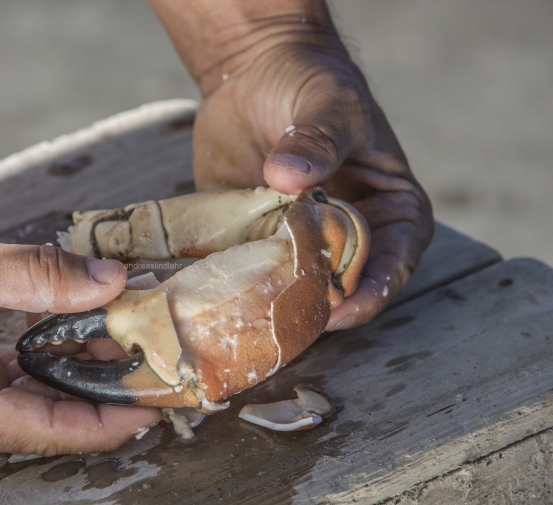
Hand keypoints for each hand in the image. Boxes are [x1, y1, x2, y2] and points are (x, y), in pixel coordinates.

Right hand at [0, 165, 158, 466]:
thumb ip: (42, 277)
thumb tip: (111, 284)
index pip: (51, 430)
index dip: (111, 417)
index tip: (158, 399)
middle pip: (45, 419)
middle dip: (101, 388)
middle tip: (152, 358)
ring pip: (29, 402)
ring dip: (75, 370)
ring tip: (124, 338)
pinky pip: (6, 386)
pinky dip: (43, 361)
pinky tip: (78, 332)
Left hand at [150, 0, 433, 329]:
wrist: (254, 74)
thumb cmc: (312, 84)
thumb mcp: (329, 104)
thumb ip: (317, 140)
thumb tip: (290, 178)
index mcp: (389, 207)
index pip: (394, 258)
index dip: (374, 288)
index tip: (347, 306)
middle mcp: (347, 233)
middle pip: (344, 285)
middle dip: (322, 306)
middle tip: (294, 320)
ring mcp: (298, 240)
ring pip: (295, 286)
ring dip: (277, 303)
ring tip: (256, 316)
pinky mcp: (255, 238)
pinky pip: (249, 269)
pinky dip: (238, 284)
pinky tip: (221, 293)